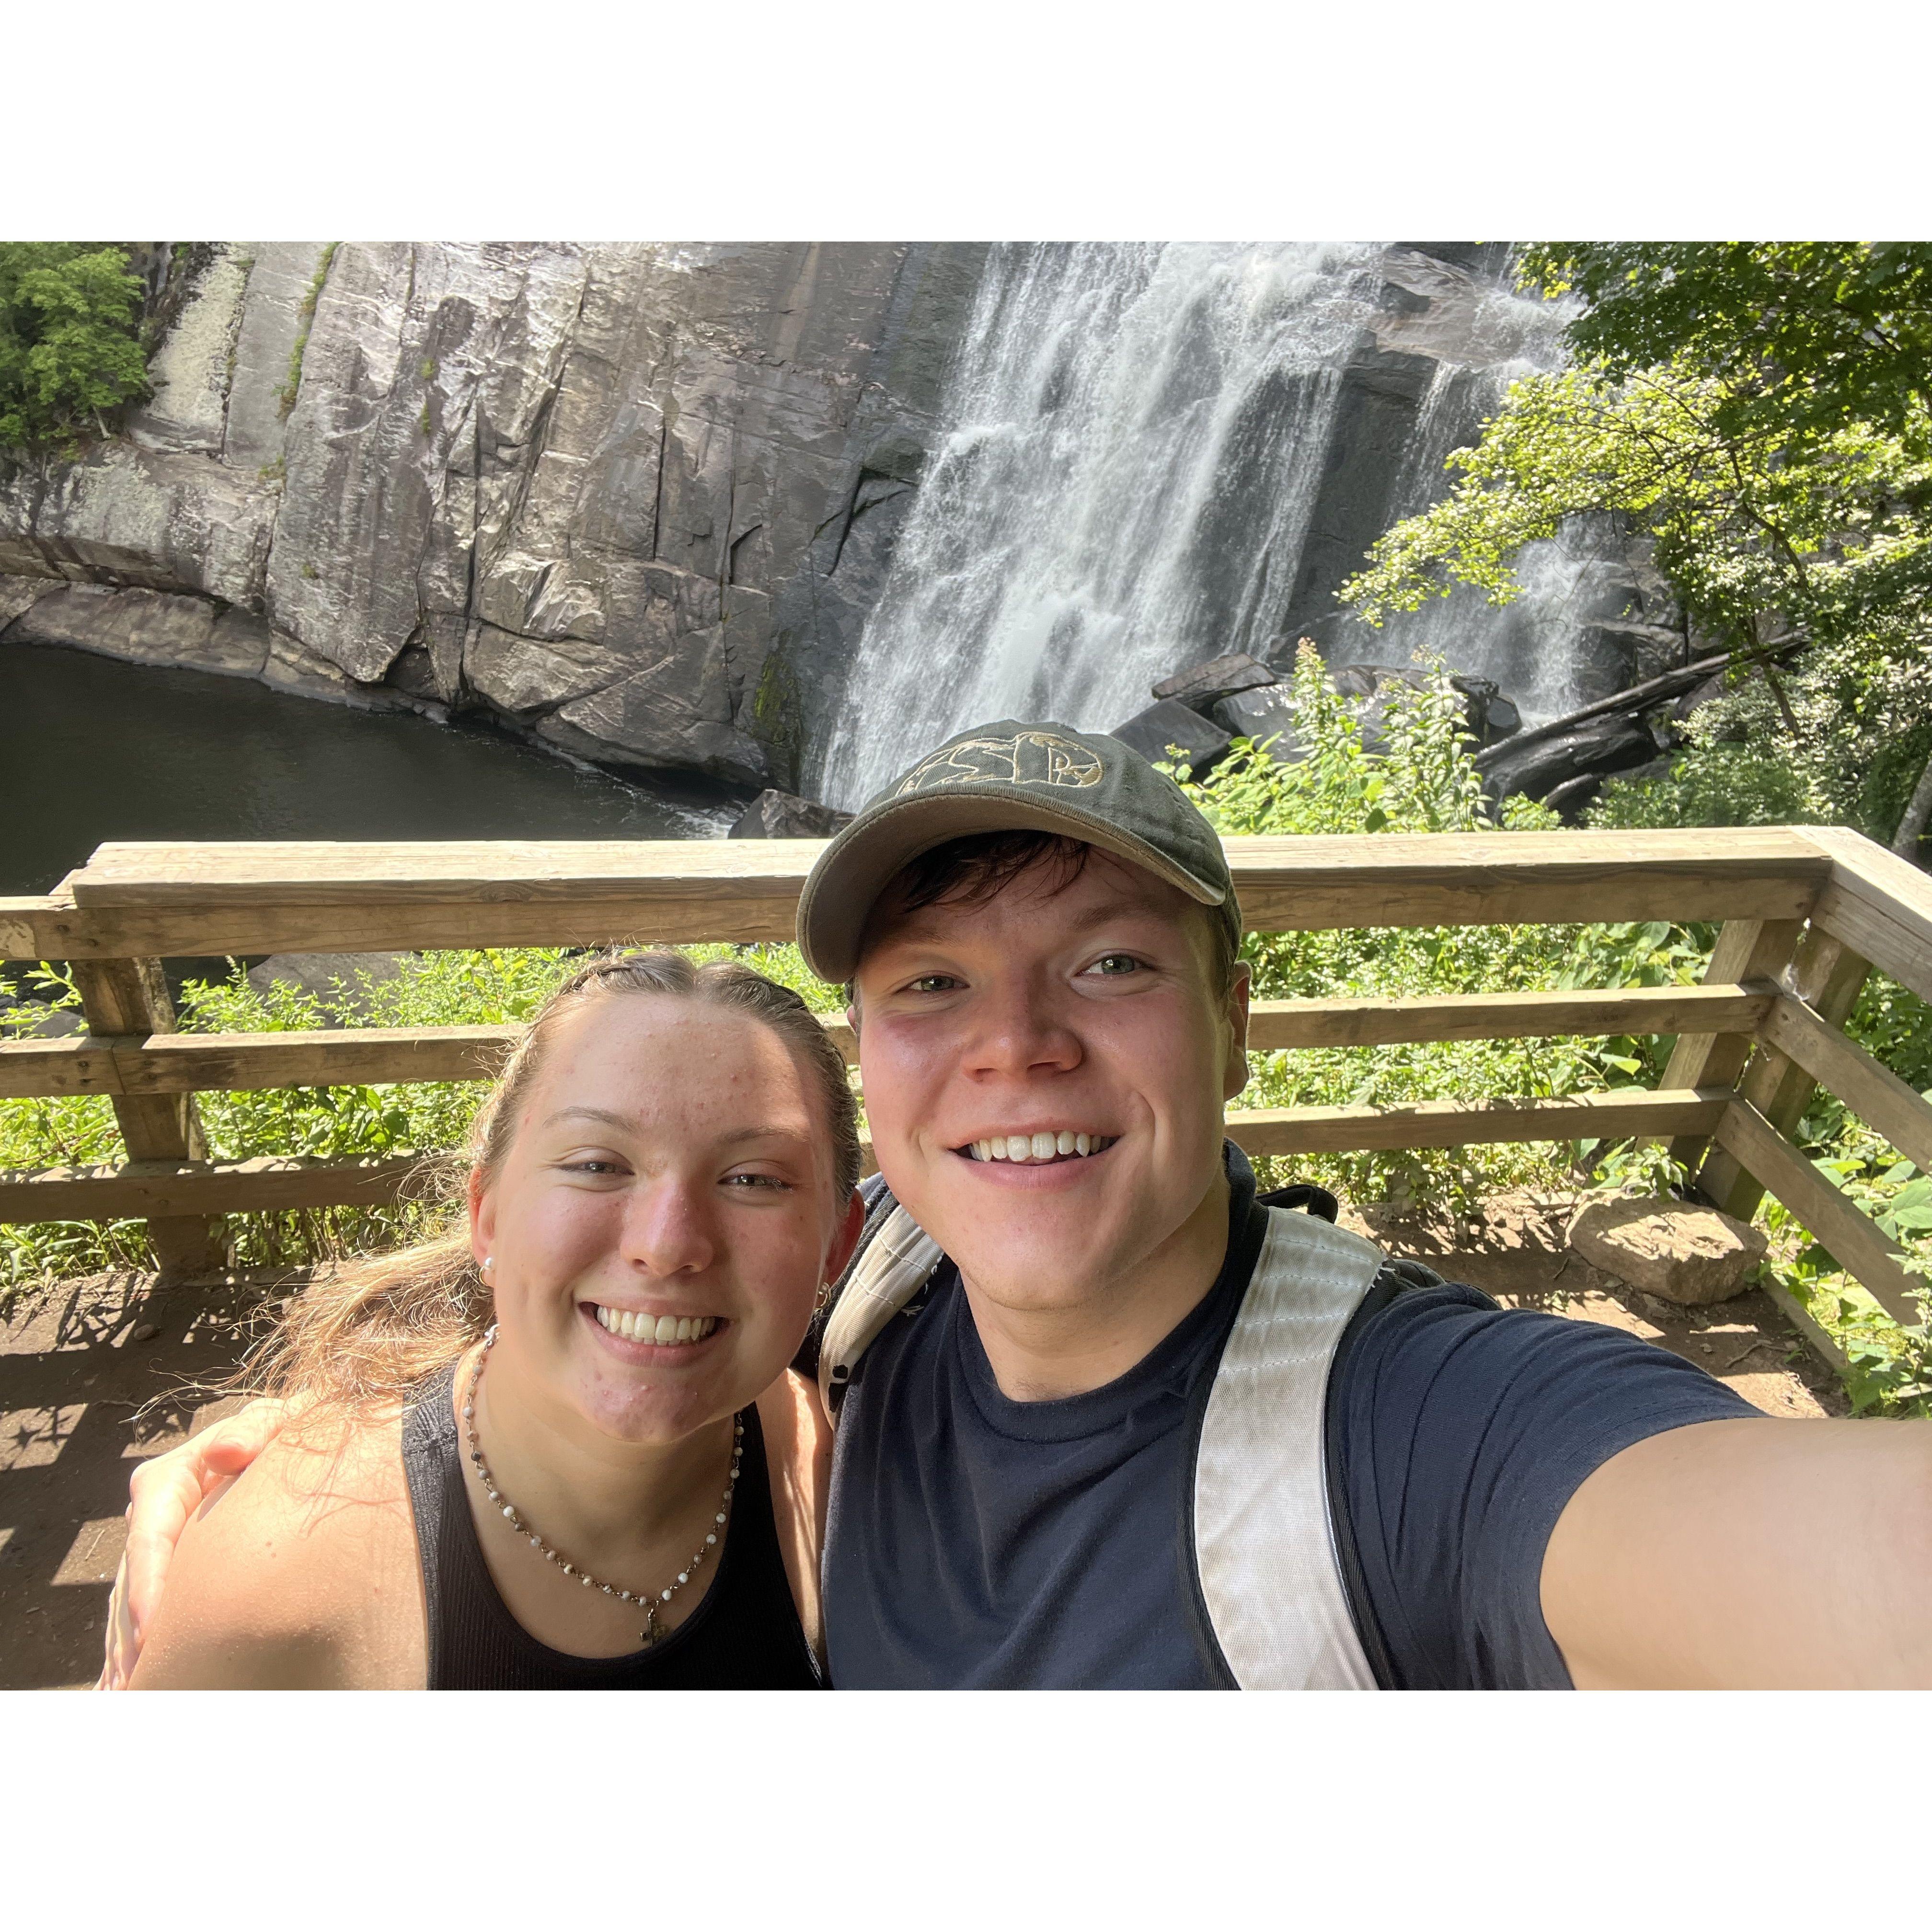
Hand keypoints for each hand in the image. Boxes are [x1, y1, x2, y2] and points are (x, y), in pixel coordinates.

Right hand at [96, 1397, 293, 1689]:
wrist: (290, 1442)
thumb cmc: (287, 1431)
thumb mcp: (278, 1420)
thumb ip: (255, 1428)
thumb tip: (226, 1451)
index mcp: (170, 1479)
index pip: (150, 1536)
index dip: (148, 1586)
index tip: (153, 1633)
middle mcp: (152, 1515)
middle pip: (133, 1582)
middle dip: (132, 1636)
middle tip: (141, 1685)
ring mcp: (155, 1545)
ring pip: (130, 1606)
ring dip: (127, 1654)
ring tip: (132, 1697)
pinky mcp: (165, 1570)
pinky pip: (142, 1615)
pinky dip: (133, 1652)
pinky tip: (128, 1691)